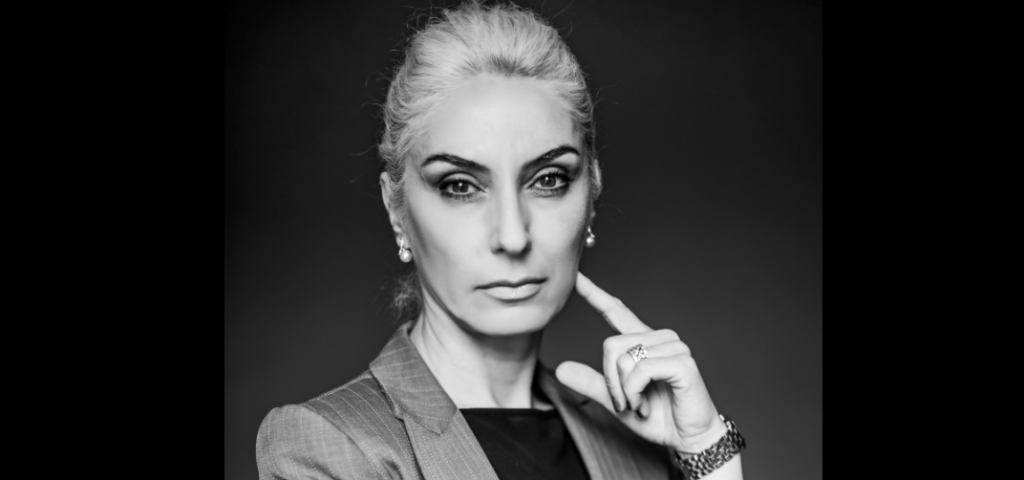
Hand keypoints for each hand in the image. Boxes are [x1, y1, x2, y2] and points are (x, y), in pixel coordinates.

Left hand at [555, 271, 728, 453]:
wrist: (688, 438)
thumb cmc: (658, 417)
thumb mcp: (617, 401)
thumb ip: (593, 384)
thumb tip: (561, 368)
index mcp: (642, 342)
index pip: (616, 311)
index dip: (595, 294)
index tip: (577, 277)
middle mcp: (658, 338)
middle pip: (611, 345)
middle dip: (611, 382)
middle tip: (625, 403)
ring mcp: (673, 347)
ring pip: (625, 359)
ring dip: (625, 391)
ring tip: (641, 404)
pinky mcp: (682, 362)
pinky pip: (641, 369)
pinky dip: (635, 392)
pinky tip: (646, 404)